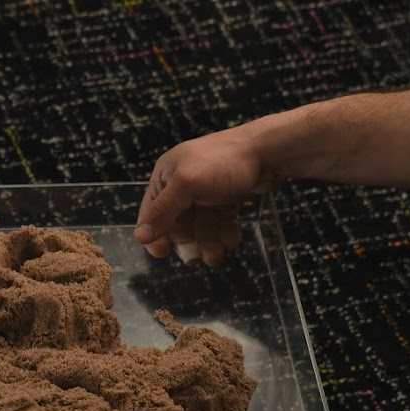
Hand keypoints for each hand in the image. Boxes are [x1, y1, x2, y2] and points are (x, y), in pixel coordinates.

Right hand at [135, 125, 281, 266]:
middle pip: (177, 224)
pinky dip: (223, 234)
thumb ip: (162, 211)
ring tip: (217, 256)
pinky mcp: (225, 198)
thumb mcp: (187, 184)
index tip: (163, 253)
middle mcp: (183, 185)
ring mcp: (205, 192)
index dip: (154, 234)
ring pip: (200, 226)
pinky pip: (219, 222)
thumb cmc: (224, 161)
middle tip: (196, 260)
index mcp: (167, 176)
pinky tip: (231, 241)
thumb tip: (139, 236)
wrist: (270, 151)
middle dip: (187, 242)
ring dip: (208, 243)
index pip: (151, 212)